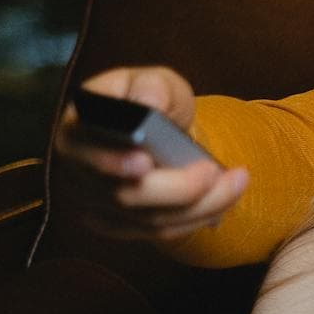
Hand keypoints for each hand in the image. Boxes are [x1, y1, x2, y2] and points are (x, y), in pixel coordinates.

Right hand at [52, 66, 247, 241]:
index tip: (145, 161)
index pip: (84, 152)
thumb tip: (149, 102)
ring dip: (200, 205)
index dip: (112, 162)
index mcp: (75, 130)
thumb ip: (152, 86)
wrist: (156, 130)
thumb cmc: (151, 101)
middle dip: (177, 188)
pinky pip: (159, 232)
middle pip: (123, 195)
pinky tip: (225, 200)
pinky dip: (196, 219)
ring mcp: (97, 204)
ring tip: (237, 181)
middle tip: (213, 170)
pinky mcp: (121, 225)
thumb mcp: (154, 81)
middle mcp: (79, 173)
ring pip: (148, 220)